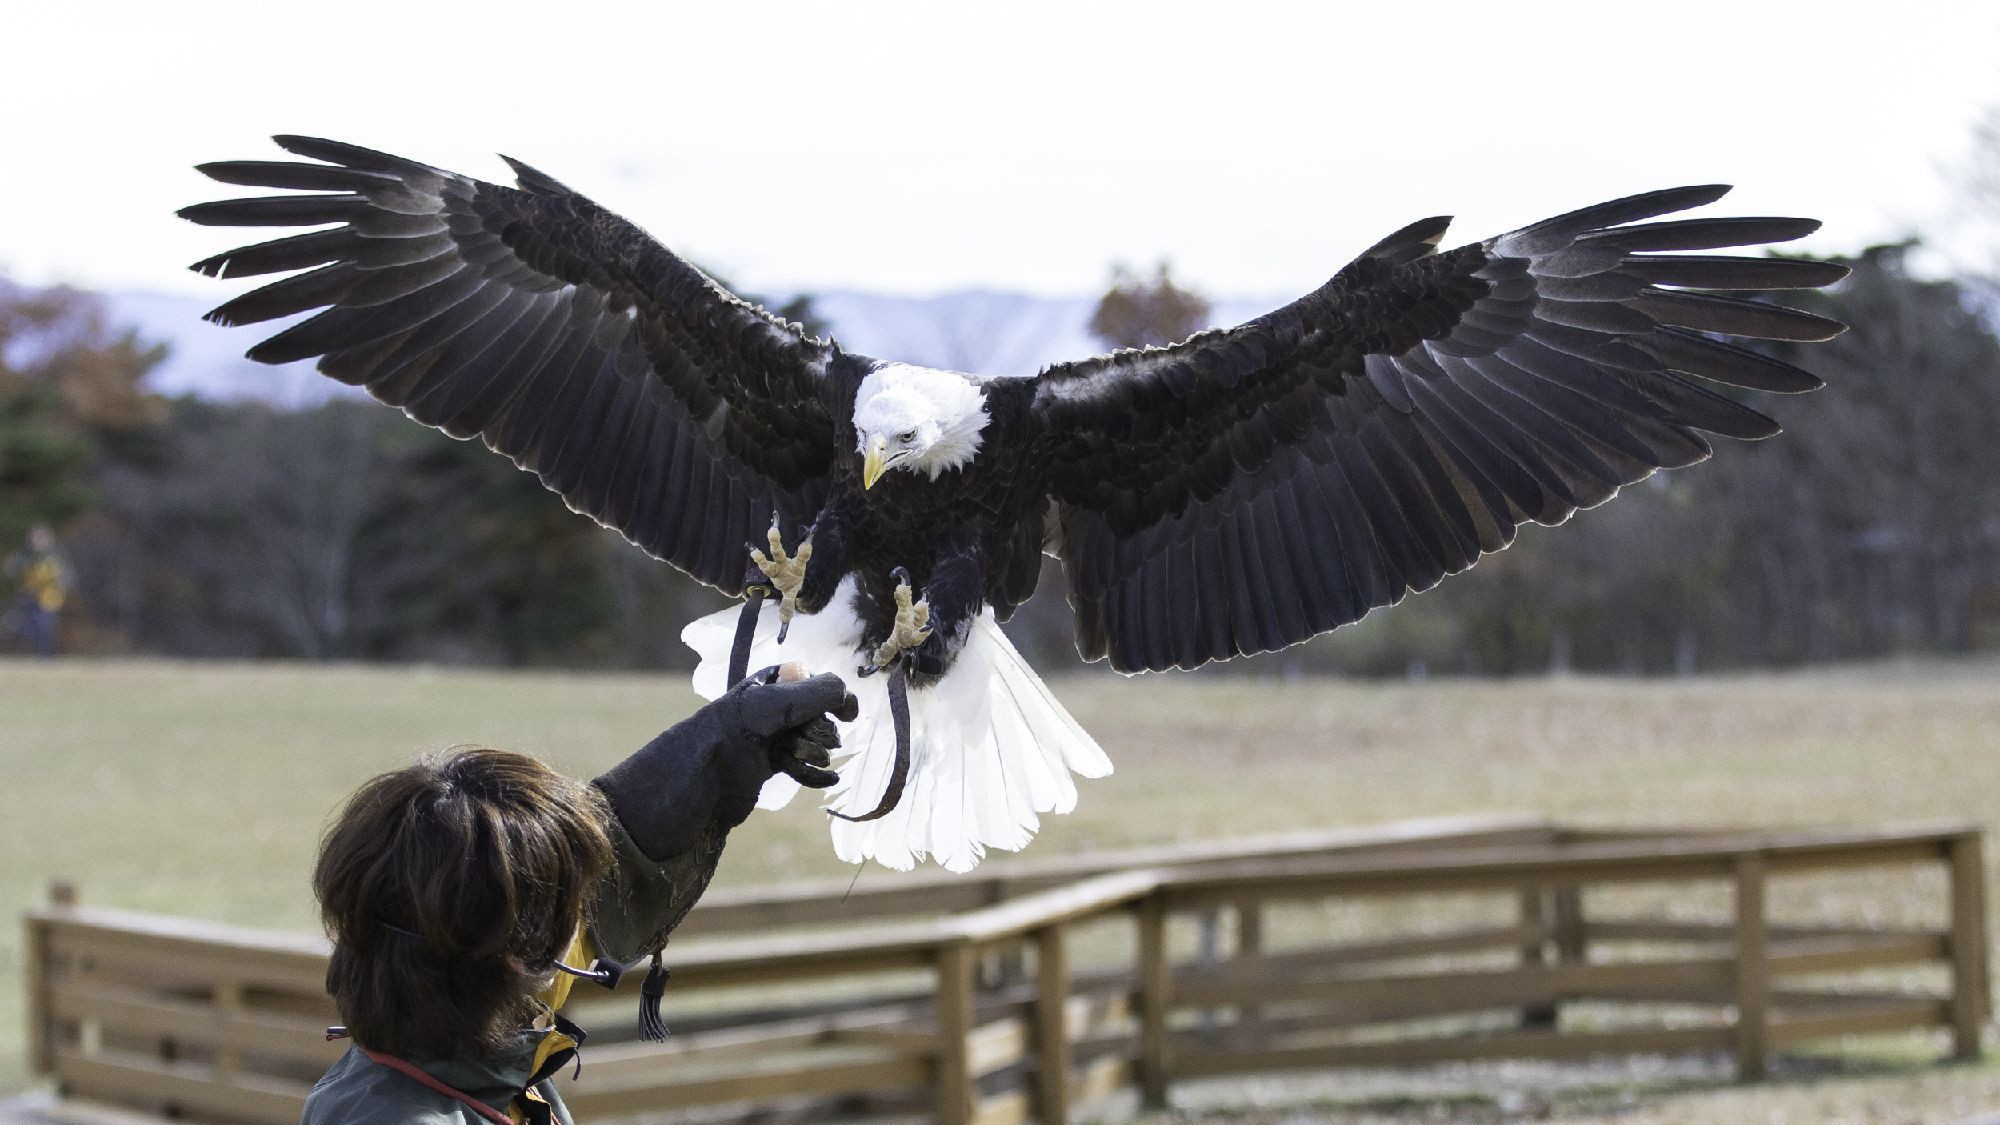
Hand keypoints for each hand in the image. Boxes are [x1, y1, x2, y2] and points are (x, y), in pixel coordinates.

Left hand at [733, 664, 855, 790]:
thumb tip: (847, 695)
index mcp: (773, 682)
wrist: (701, 778)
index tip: (847, 714)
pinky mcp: (774, 764)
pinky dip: (815, 773)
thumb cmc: (733, 732)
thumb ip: (816, 693)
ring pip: (815, 743)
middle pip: (820, 716)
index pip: (819, 684)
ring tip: (791, 758)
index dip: (835, 698)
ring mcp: (775, 736)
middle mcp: (775, 706)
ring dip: (813, 753)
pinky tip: (826, 778)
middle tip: (797, 738)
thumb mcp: (774, 703)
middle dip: (818, 730)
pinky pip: (806, 765)